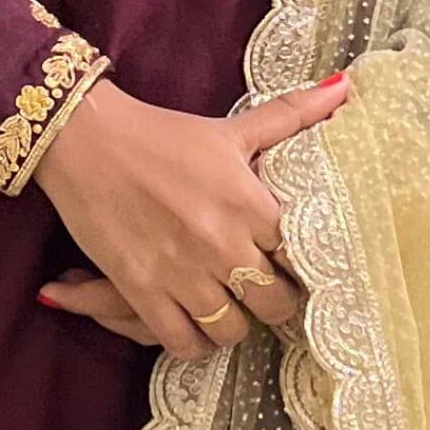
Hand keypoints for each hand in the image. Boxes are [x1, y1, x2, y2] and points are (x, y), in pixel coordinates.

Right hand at [32, 73, 351, 358]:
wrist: (85, 140)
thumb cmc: (161, 134)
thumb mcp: (231, 127)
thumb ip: (291, 115)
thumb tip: (344, 86)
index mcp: (250, 203)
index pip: (302, 259)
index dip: (303, 268)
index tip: (292, 266)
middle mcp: (223, 243)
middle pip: (275, 305)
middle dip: (273, 302)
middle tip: (261, 290)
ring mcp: (182, 272)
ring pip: (232, 330)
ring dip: (233, 323)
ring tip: (228, 306)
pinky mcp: (142, 290)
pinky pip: (184, 342)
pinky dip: (193, 341)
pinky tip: (193, 323)